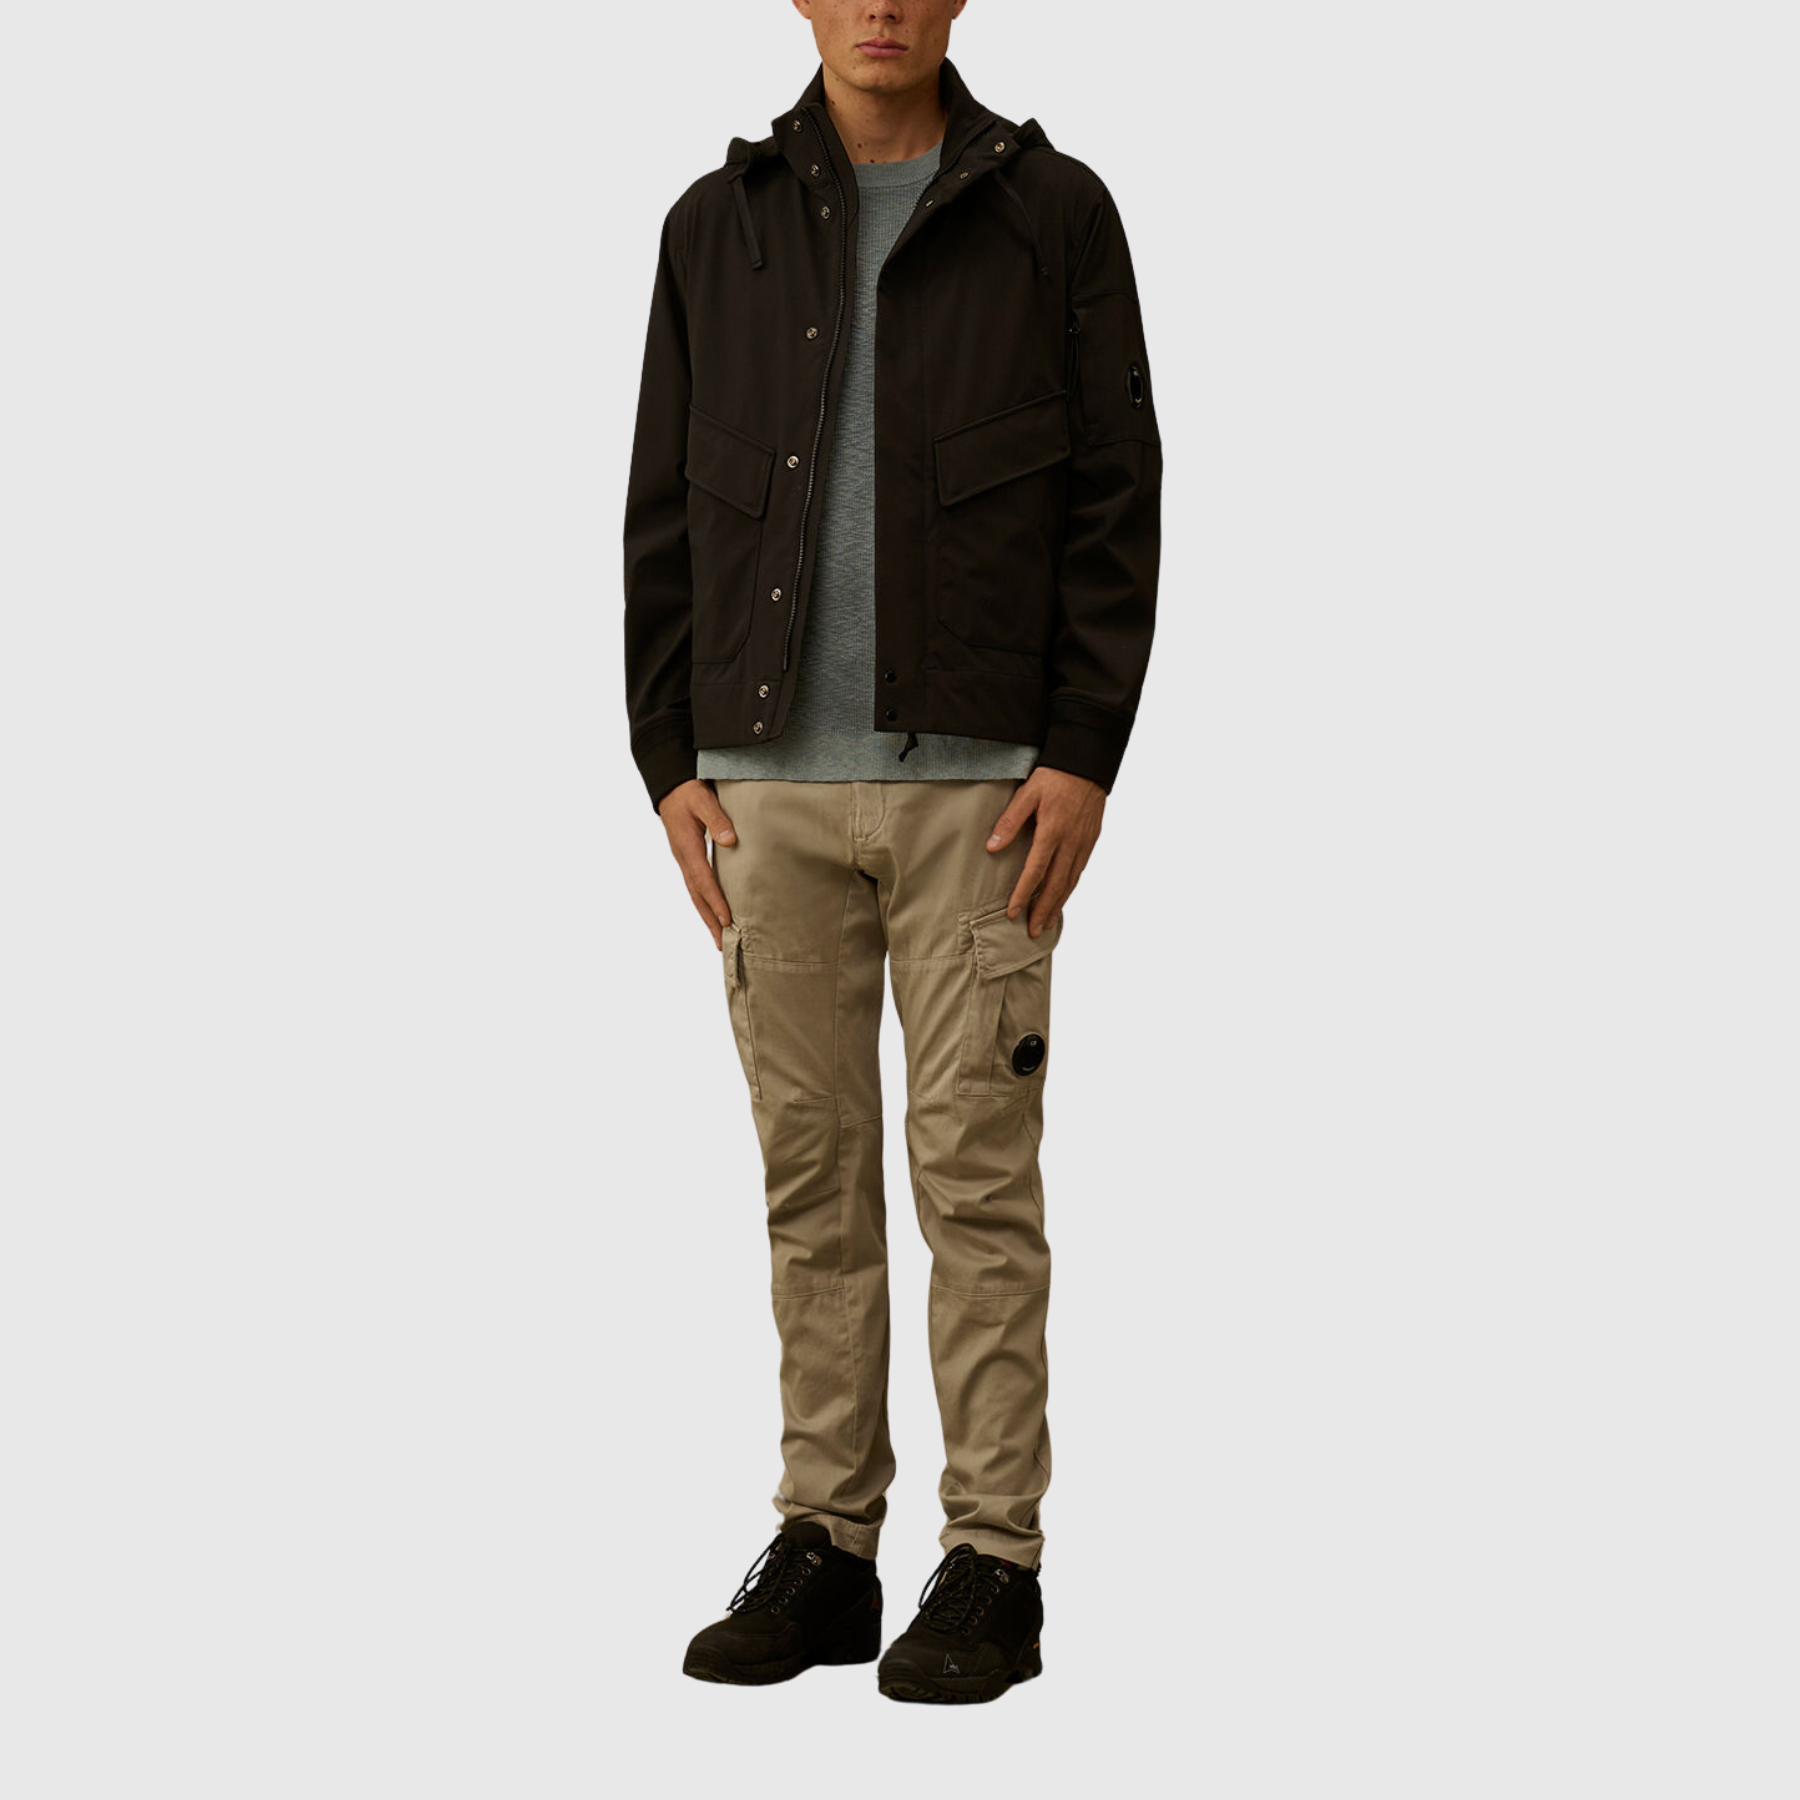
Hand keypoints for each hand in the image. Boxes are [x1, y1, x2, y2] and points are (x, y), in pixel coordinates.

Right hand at [658, 778, 737, 947]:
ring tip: (719, 937)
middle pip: (697, 896)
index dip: (716, 901)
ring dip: (706, 916)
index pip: (704, 880)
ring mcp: (683, 859)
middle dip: (710, 920)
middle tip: (722, 944)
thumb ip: (717, 819)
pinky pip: (695, 885)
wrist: (670, 785)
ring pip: (695, 893)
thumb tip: (729, 841)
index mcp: (688, 847)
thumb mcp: (703, 799)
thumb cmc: (688, 791)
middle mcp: (683, 858)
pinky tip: (713, 911)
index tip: (727, 921)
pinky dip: (704, 902)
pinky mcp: (687, 857)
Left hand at [985, 767, 1104, 936]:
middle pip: (1056, 884)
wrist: (1087, 762)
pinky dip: (1070, 888)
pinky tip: (1062, 897)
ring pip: (1070, 881)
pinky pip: (1080, 870)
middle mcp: (1071, 842)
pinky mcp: (1091, 839)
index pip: (1035, 871)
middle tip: (1032, 931)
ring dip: (1058, 904)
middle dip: (1043, 910)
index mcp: (1052, 831)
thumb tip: (992, 847)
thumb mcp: (1027, 793)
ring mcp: (1084, 842)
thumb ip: (1009, 821)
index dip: (1023, 894)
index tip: (1013, 913)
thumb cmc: (1054, 776)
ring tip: (1046, 923)